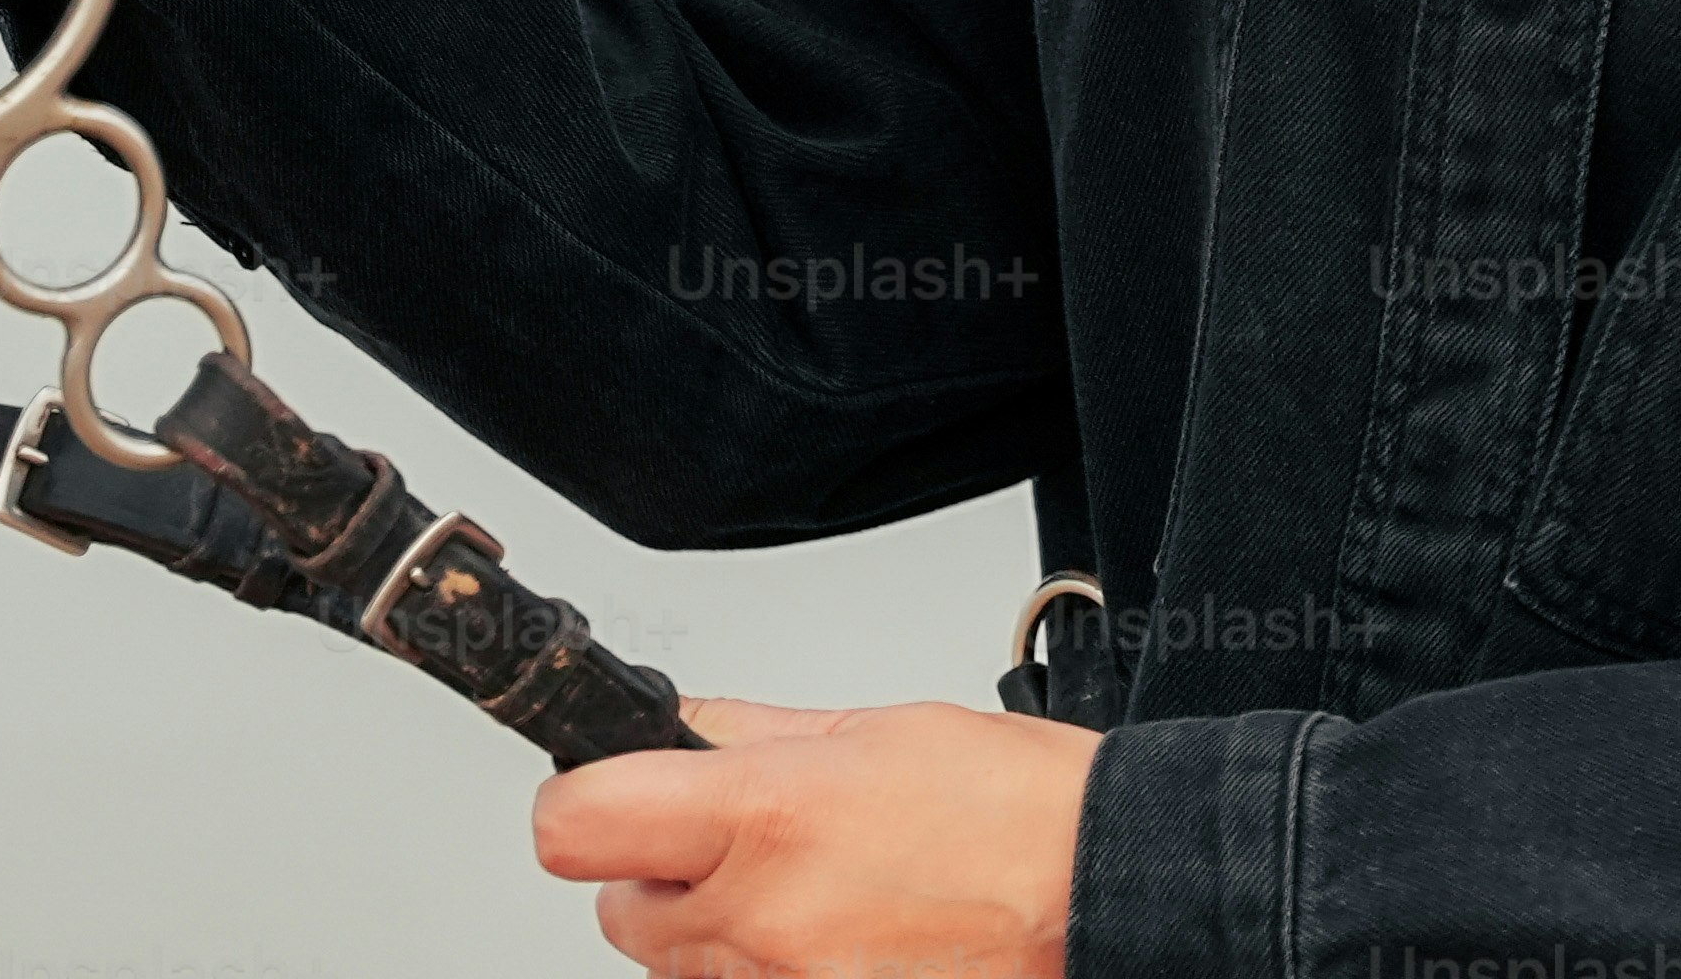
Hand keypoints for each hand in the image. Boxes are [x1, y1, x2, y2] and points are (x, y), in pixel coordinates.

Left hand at [533, 693, 1092, 978]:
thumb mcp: (876, 728)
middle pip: (620, 909)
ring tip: (817, 887)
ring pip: (677, 967)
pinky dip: (769, 972)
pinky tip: (841, 934)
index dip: (582, 797)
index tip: (603, 786)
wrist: (1104, 895)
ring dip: (718, 929)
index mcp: (766, 817)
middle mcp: (760, 920)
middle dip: (664, 871)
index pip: (576, 826)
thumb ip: (752, 731)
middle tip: (742, 839)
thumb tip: (681, 726)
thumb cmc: (1018, 813)